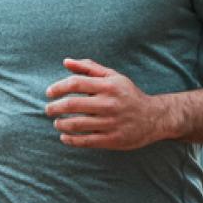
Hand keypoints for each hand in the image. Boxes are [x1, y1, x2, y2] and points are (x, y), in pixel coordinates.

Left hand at [45, 58, 168, 149]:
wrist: (154, 118)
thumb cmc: (128, 95)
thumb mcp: (113, 77)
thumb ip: (89, 68)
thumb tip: (66, 62)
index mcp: (108, 86)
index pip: (75, 84)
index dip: (58, 88)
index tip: (49, 93)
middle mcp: (109, 103)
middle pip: (72, 105)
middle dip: (54, 108)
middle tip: (49, 110)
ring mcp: (110, 122)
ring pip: (76, 124)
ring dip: (61, 124)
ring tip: (57, 123)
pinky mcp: (112, 139)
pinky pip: (85, 141)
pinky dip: (70, 140)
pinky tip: (65, 137)